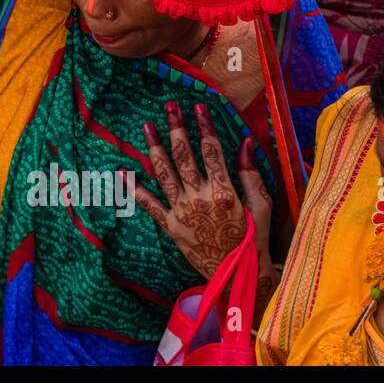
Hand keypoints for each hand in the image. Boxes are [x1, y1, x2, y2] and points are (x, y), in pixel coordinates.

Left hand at [133, 101, 272, 279]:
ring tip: (146, 127)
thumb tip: (245, 142)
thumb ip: (251, 174)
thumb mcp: (261, 206)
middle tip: (169, 107)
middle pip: (184, 157)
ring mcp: (182, 212)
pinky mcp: (170, 226)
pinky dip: (134, 189)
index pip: (212, 152)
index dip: (204, 127)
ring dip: (154, 148)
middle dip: (177, 129)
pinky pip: (149, 204)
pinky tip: (122, 172)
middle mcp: (200, 199)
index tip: (198, 107)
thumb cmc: (253, 238)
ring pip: (164, 174)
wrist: (238, 275)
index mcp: (225, 193)